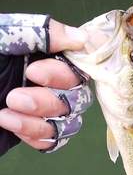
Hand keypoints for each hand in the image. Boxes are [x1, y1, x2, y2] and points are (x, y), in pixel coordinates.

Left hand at [0, 19, 92, 150]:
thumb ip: (37, 33)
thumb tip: (83, 39)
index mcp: (40, 53)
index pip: (77, 65)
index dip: (64, 72)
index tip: (35, 70)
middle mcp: (46, 80)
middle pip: (77, 97)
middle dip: (48, 100)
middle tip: (13, 97)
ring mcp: (40, 108)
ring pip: (67, 122)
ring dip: (40, 121)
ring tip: (5, 114)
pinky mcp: (29, 130)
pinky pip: (52, 141)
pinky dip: (36, 135)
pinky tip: (10, 126)